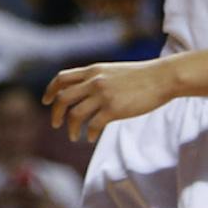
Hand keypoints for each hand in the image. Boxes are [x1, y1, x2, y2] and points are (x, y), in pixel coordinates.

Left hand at [44, 56, 175, 141]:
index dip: (50, 90)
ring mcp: (103, 95)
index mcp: (93, 70)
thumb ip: (96, 79)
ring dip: (71, 128)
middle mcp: (94, 81)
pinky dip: (88, 133)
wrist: (161, 78)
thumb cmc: (140, 76)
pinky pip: (93, 125)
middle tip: (56, 124)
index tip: (46, 101)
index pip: (62, 78)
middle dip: (55, 113)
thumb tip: (84, 92)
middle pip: (62, 98)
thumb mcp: (112, 71)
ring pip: (75, 114)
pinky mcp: (114, 109)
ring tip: (74, 136)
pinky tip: (90, 137)